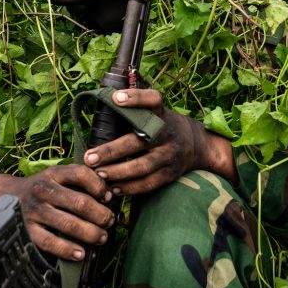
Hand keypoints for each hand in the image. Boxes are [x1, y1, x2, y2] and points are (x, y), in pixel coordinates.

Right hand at [0, 165, 113, 260]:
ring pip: (69, 224)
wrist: (3, 197)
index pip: (81, 174)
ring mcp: (34, 211)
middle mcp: (43, 190)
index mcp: (53, 174)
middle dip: (101, 215)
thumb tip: (109, 194)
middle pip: (80, 203)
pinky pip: (50, 242)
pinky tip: (80, 253)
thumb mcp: (55, 176)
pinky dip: (68, 249)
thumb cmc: (40, 188)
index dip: (99, 186)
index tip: (109, 197)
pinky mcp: (27, 230)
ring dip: (91, 233)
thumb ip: (79, 181)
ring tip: (101, 237)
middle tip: (110, 222)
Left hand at [83, 88, 235, 195]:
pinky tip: (113, 188)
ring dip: (118, 172)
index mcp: (161, 114)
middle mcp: (167, 133)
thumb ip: (135, 112)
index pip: (152, 100)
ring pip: (143, 166)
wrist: (198, 144)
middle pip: (139, 141)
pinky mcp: (171, 174)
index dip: (136, 98)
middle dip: (112, 150)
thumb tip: (102, 104)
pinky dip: (130, 188)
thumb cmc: (163, 126)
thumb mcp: (156, 113)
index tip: (115, 98)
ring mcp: (170, 155)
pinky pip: (149, 183)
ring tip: (98, 174)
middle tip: (89, 157)